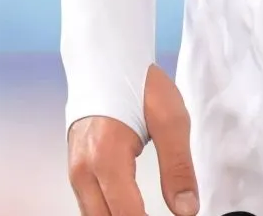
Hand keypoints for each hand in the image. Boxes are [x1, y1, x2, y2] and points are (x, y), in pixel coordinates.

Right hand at [66, 64, 199, 215]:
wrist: (106, 61)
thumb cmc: (138, 85)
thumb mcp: (171, 121)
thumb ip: (178, 168)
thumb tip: (186, 209)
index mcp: (106, 157)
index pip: (127, 215)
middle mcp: (83, 170)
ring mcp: (75, 172)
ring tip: (148, 215)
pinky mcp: (76, 171)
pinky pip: (90, 206)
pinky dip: (110, 213)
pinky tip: (131, 212)